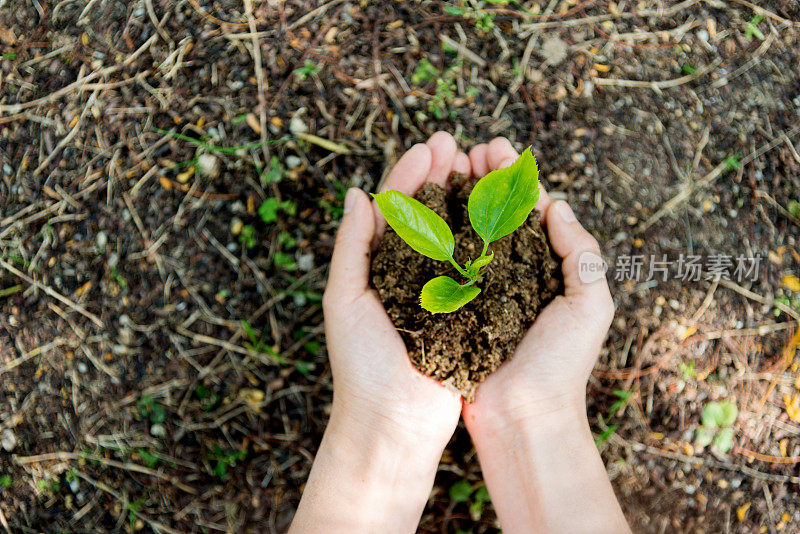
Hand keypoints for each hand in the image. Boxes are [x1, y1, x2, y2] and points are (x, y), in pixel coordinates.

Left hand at [292, 133, 470, 532]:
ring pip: (459, 233)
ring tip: (484, 165)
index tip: (431, 146)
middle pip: (431, 212)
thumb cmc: (361, 365)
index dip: (411, 174)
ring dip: (469, 197)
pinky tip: (504, 212)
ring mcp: (444, 291)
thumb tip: (359, 192)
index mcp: (380, 266)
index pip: (396, 208)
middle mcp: (413, 273)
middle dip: (443, 175)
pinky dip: (490, 237)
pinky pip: (481, 267)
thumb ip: (351, 246)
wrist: (395, 423)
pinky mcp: (471, 313)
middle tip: (460, 144)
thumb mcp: (344, 301)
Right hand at [461, 138, 627, 533]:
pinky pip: (440, 264)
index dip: (512, 177)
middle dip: (480, 177)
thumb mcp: (589, 305)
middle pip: (493, 213)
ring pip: (465, 232)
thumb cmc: (561, 364)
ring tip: (442, 165)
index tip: (494, 148)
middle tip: (464, 148)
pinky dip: (432, 235)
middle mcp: (509, 274)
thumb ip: (581, 253)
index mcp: (544, 268)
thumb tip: (557, 204)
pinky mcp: (451, 308)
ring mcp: (477, 290)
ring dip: (454, 196)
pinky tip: (421, 210)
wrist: (522, 418)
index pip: (528, 210)